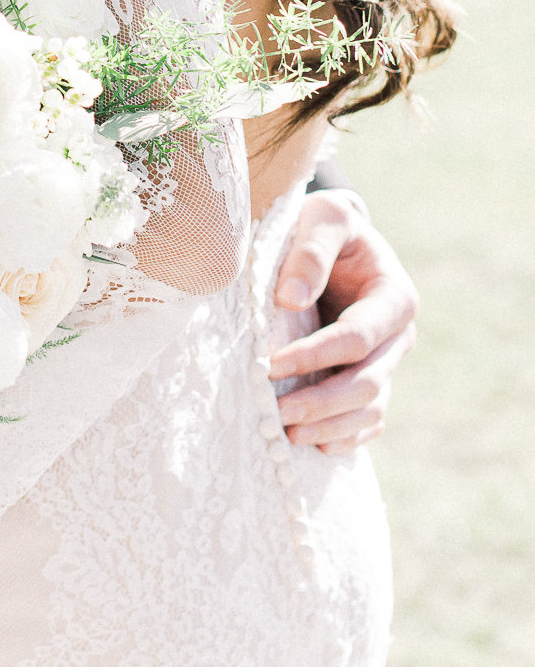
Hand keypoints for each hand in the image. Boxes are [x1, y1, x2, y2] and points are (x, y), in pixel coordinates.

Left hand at [266, 190, 417, 453]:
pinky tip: (317, 447)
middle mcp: (397, 335)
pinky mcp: (373, 377)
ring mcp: (387, 361)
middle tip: (278, 412)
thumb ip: (310, 252)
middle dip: (323, 401)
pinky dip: (348, 436)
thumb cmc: (325, 226)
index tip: (270, 365)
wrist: (334, 240)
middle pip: (367, 382)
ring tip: (289, 434)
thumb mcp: (322, 219)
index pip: (356, 338)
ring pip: (370, 407)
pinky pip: (370, 419)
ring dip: (332, 426)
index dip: (315, 355)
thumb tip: (290, 299)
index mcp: (393, 296)